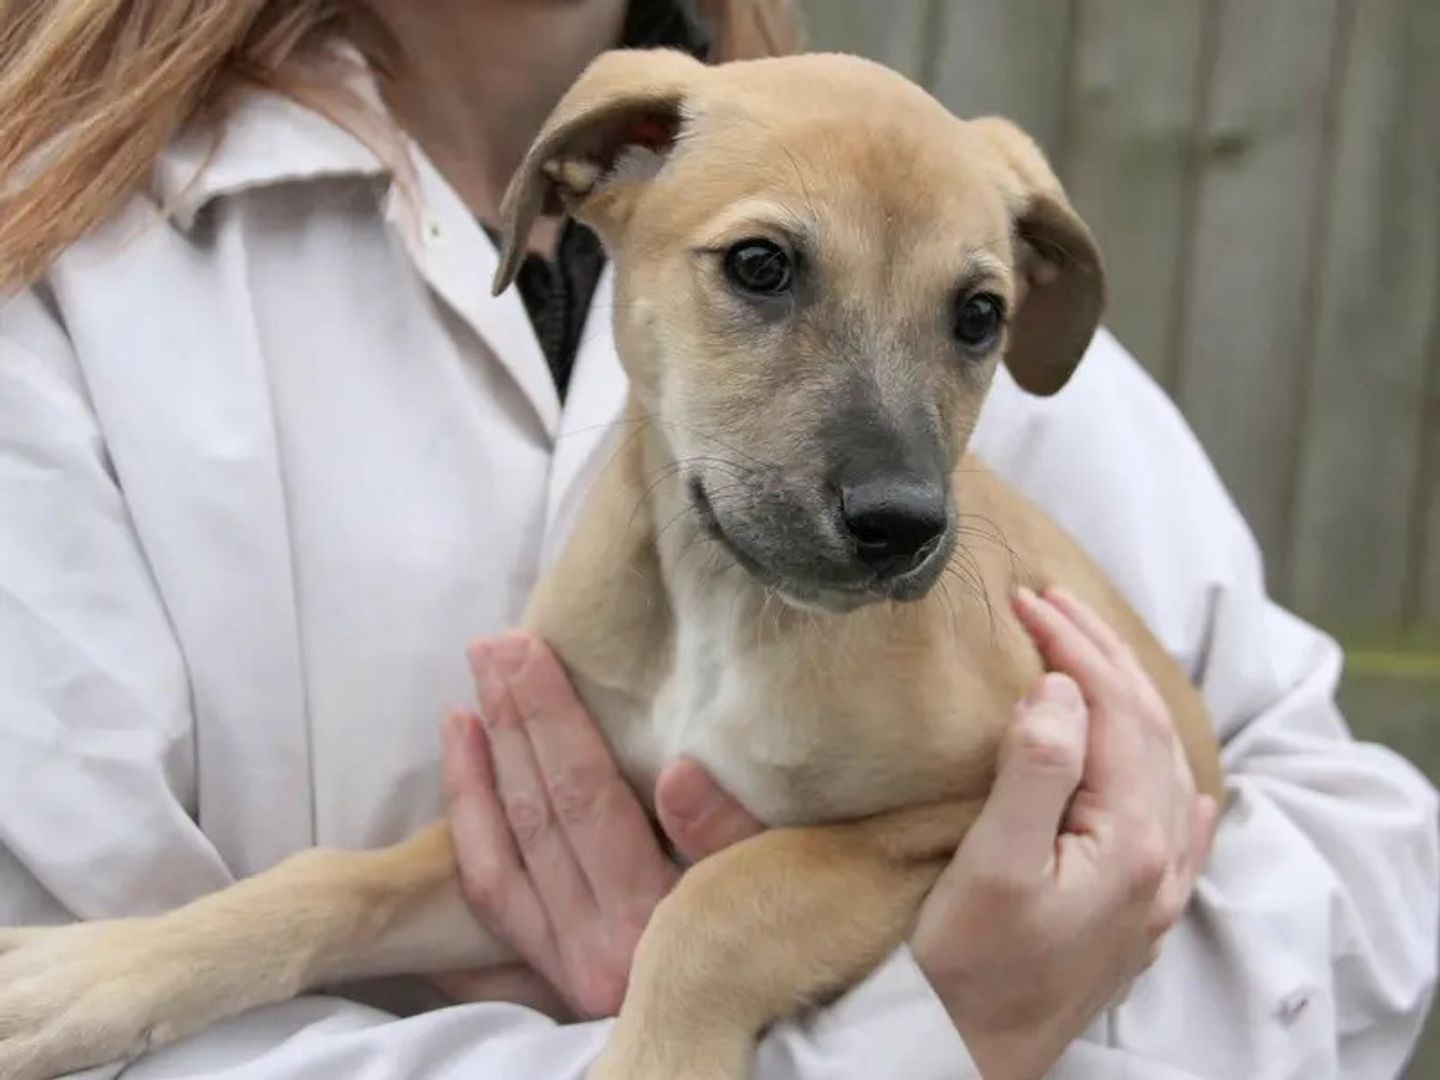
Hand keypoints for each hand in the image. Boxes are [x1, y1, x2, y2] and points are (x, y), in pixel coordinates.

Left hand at [437, 631, 762, 1016]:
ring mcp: (561, 964)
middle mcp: (593, 946)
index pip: (586, 795)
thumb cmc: (779, 942)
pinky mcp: (547, 974)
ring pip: (502, 853)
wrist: (732, 1037)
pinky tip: (464, 767)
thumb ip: (731, 835)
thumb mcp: (776, 887)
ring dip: (480, 767)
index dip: (550, 716)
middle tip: (488, 647)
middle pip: (538, 813)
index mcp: (648, 918)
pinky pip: (490, 897)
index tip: (525, 650)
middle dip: (510, 722)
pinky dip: (470, 827)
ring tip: (470, 694)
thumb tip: (679, 770)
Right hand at [911, 587, 1217, 1079]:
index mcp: (1128, 841)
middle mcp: (1156, 861)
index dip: (1072, 647)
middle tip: (1050, 602)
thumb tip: (1062, 691)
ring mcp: (1151, 891)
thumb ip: (1036, 772)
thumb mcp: (993, 866)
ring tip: (1090, 651)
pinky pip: (1175, 828)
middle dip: (1101, 654)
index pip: (1112, 711)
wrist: (966, 1055)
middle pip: (1146, 728)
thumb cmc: (965, 967)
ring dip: (1128, 698)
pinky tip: (1180, 783)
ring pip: (1162, 766)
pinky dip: (1169, 781)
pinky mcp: (1133, 914)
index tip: (1025, 602)